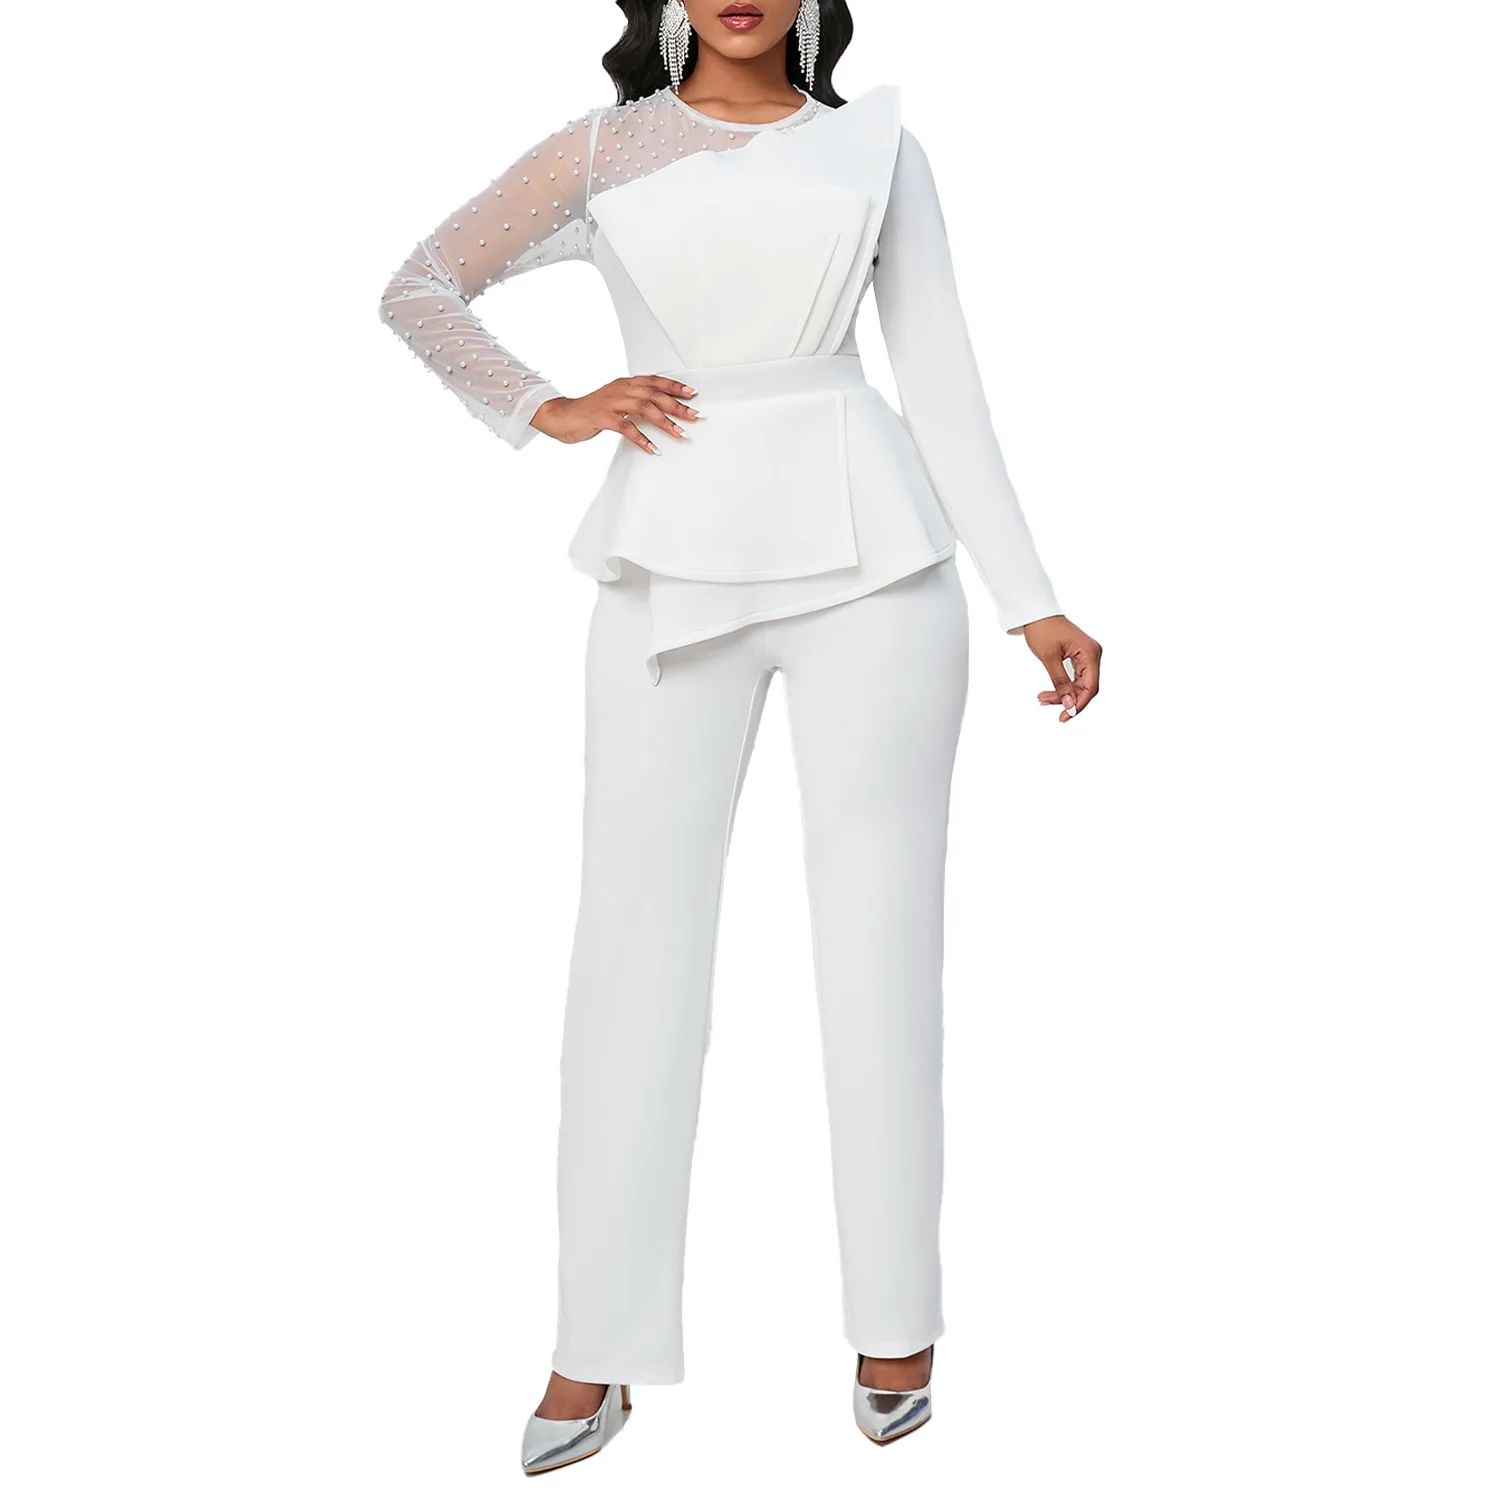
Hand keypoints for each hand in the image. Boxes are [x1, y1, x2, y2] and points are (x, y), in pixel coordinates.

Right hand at [530, 375, 701, 453]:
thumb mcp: (615, 402)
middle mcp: (620, 389)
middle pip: (654, 394)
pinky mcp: (603, 417)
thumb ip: (633, 402)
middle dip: (677, 406)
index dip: (674, 386)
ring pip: (645, 408)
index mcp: (624, 384)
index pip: (654, 381)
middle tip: (694, 416)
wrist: (561, 415)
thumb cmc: (589, 411)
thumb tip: (657, 410)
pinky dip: (642, 439)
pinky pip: (627, 428)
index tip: (692, 394)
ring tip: (680, 434)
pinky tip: (653, 449)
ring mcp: (611, 402)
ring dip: (665, 422)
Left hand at [1023, 615, 1101, 722]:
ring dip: (1063, 695)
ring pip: (1079, 685)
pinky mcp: (1079, 658)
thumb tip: (1069, 704)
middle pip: (1086, 688)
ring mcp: (1087, 656)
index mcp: (1090, 653)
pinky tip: (1049, 694)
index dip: (1079, 704)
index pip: (1090, 687)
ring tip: (1042, 698)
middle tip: (1047, 705)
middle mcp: (1092, 655)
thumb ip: (1060, 682)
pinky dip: (1063, 687)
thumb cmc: (1042, 630)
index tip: (1065, 716)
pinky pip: (1074, 678)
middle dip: (1068, 700)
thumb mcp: (1049, 658)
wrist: (1036, 613)